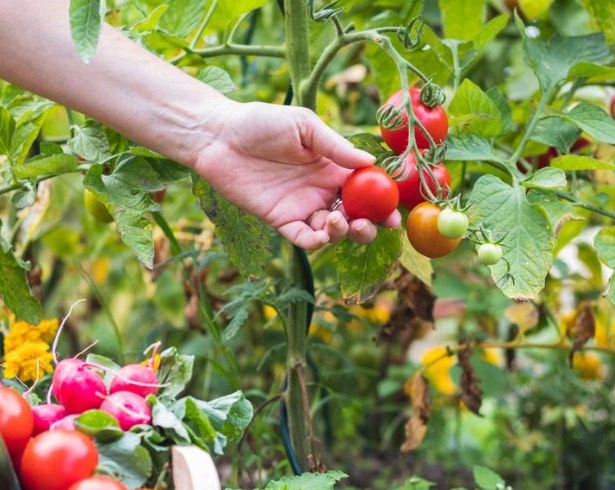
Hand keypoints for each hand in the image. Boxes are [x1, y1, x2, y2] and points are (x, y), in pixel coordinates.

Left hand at [192, 102, 399, 249]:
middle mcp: (322, 190)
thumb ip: (335, 147)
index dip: (383, 203)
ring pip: (332, 232)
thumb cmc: (262, 122)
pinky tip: (322, 234)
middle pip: (355, 216)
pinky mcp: (280, 220)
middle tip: (370, 224)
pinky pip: (303, 239)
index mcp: (333, 167)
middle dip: (368, 226)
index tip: (394, 213)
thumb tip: (369, 162)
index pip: (366, 189)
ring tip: (338, 220)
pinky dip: (317, 242)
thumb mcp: (304, 126)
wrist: (220, 136)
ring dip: (343, 232)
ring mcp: (302, 207)